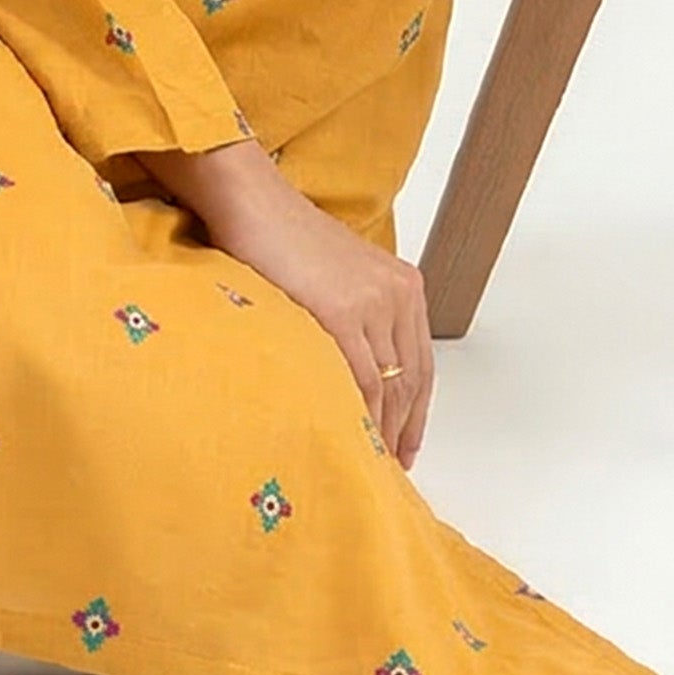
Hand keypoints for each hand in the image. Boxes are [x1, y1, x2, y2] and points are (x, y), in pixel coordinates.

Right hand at [208, 182, 434, 469]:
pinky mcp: (343, 315)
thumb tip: (358, 374)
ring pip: (389, 387)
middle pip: (410, 380)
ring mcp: (373, 304)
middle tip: (388, 469)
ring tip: (368, 465)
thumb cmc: (283, 239)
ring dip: (382, 431)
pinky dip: (360, 417)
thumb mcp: (339, 277)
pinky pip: (361, 382)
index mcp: (403, 285)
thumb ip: (360, 318)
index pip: (421, 364)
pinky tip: (349, 439)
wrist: (252, 205)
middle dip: (403, 430)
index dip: (417, 412)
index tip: (407, 446)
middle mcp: (397, 294)